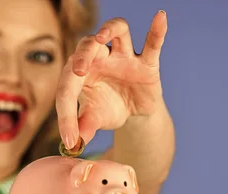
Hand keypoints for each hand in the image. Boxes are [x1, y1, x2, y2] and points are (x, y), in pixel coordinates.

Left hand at [56, 10, 167, 149]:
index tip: (69, 138)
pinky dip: (157, 30)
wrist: (134, 112)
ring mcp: (124, 57)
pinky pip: (153, 43)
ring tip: (102, 37)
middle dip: (82, 55)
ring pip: (117, 30)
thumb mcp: (96, 119)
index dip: (66, 114)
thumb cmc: (109, 109)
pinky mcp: (147, 62)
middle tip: (79, 71)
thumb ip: (85, 126)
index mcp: (80, 72)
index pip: (68, 86)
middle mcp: (100, 58)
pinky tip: (160, 16)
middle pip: (88, 45)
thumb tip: (74, 143)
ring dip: (109, 29)